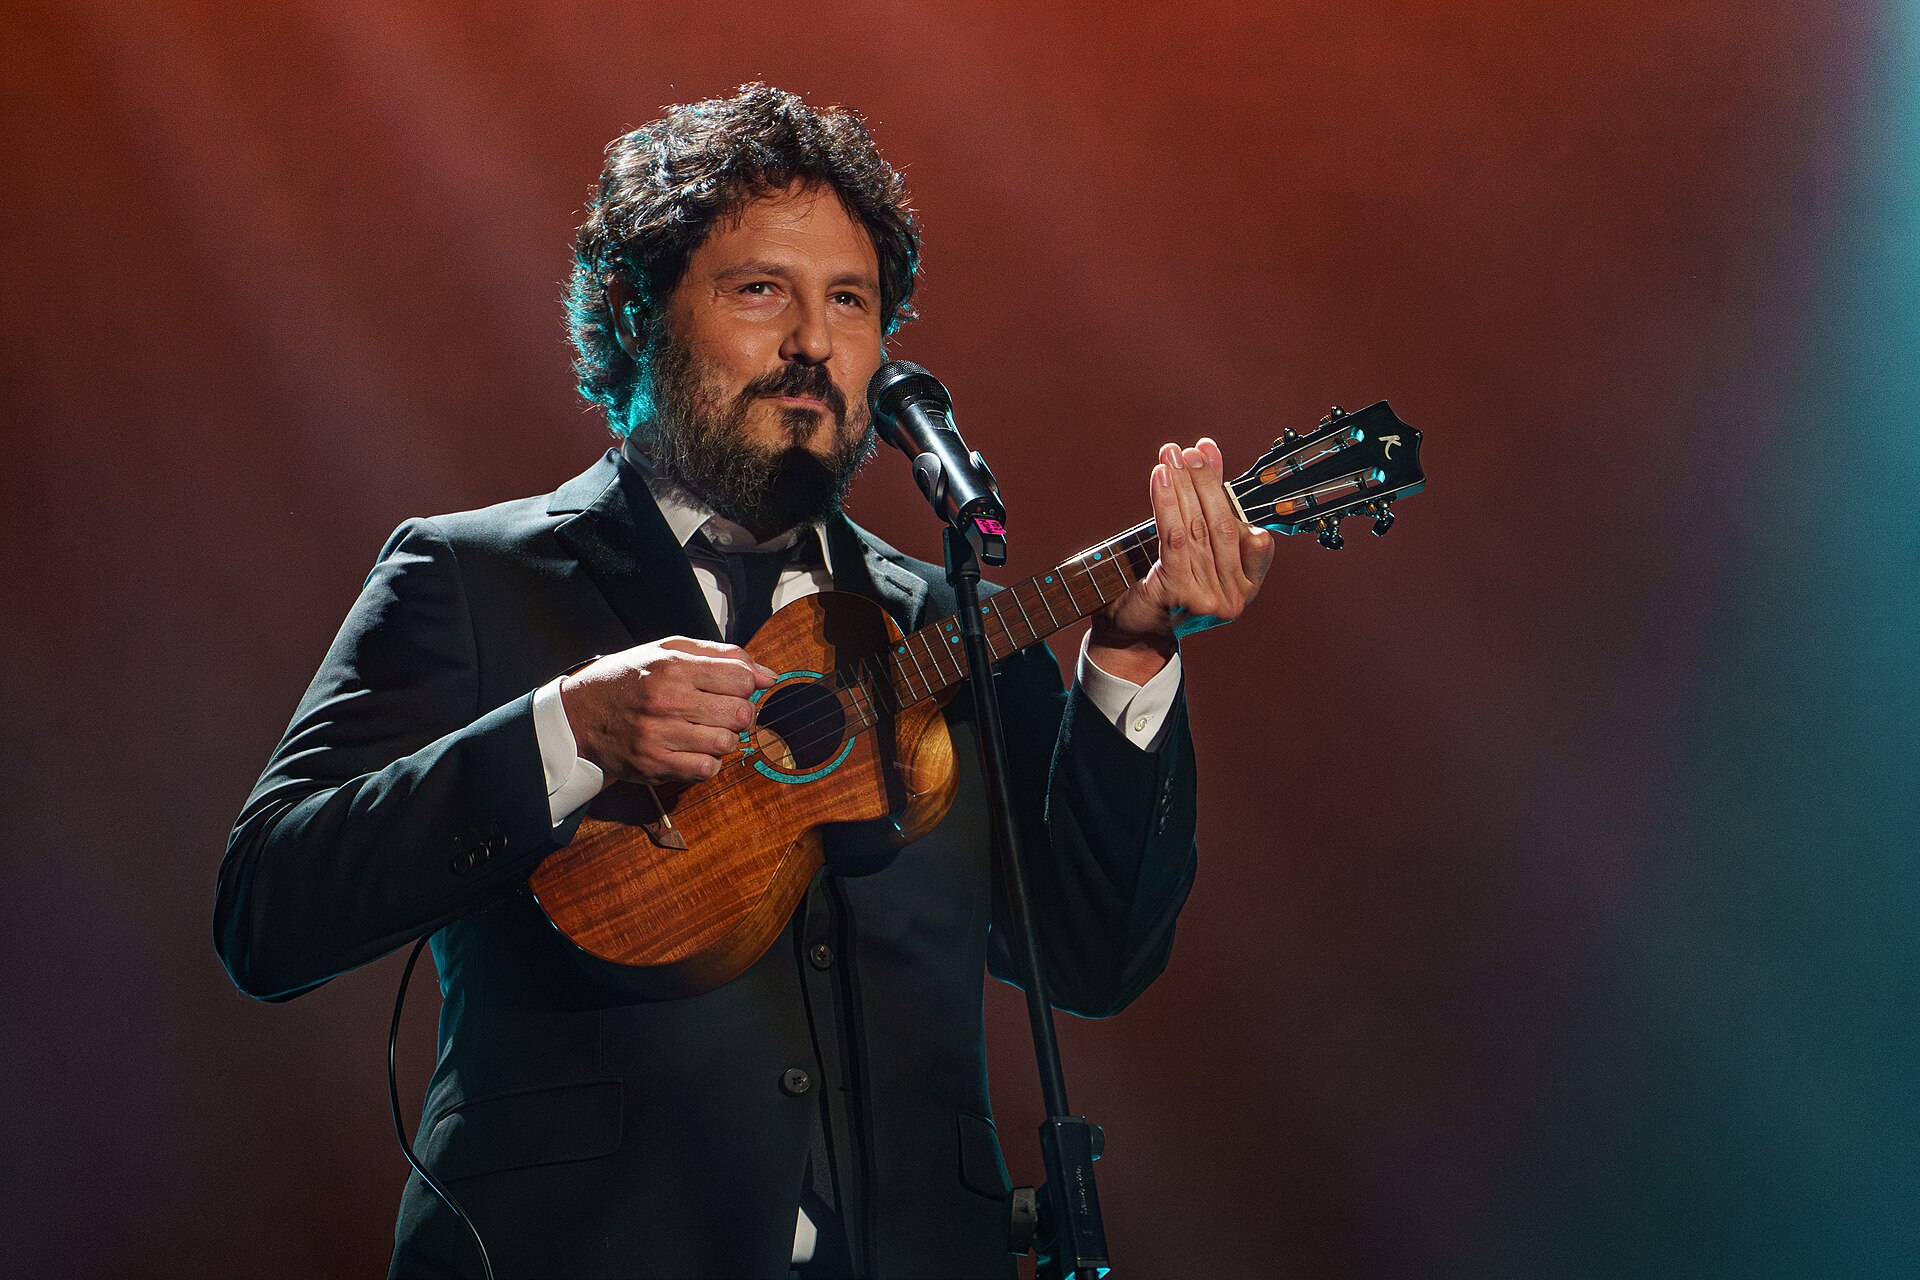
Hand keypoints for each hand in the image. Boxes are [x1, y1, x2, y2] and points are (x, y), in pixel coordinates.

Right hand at [559, 637, 777, 784]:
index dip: (747, 685)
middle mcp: (666, 700)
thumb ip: (721, 656)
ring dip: (724, 739)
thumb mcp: (669, 649)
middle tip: (721, 711)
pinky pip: (705, 770)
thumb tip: (768, 675)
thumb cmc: (631, 678)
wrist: (579, 714)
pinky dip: (708, 762)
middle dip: (739, 713)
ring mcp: (659, 735)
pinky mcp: (653, 764)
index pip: (741, 678)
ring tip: (706, 731)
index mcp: (673, 665)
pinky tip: (694, 750)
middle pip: (739, 713)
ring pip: (726, 743)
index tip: (735, 688)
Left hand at [1087, 438, 1275, 683]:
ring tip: (1170, 456)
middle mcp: (1235, 596)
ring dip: (1183, 486)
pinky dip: (1167, 503)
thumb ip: (1207, 507)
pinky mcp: (1180, 593)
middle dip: (1204, 482)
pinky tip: (1161, 478)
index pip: (1251, 535)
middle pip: (1221, 526)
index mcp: (1248, 588)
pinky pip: (1175, 538)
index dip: (1227, 489)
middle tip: (1187, 451)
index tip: (1208, 454)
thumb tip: (1207, 452)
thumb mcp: (1195, 552)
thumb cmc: (1165, 587)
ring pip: (1197, 529)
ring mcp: (1209, 598)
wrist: (1132, 631)